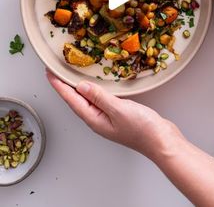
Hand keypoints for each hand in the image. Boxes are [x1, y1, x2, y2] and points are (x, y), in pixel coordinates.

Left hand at [46, 70, 181, 160]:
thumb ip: (99, 97)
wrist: (163, 142)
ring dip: (77, 87)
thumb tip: (81, 86)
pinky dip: (93, 90)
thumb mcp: (119, 109)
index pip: (72, 100)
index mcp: (95, 119)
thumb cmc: (143, 129)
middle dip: (64, 86)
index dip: (59, 86)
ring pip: (87, 99)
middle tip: (55, 71)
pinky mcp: (118, 114)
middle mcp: (98, 119)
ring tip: (69, 75)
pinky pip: (100, 99)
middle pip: (76, 100)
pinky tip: (95, 84)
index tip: (49, 74)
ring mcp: (108, 117)